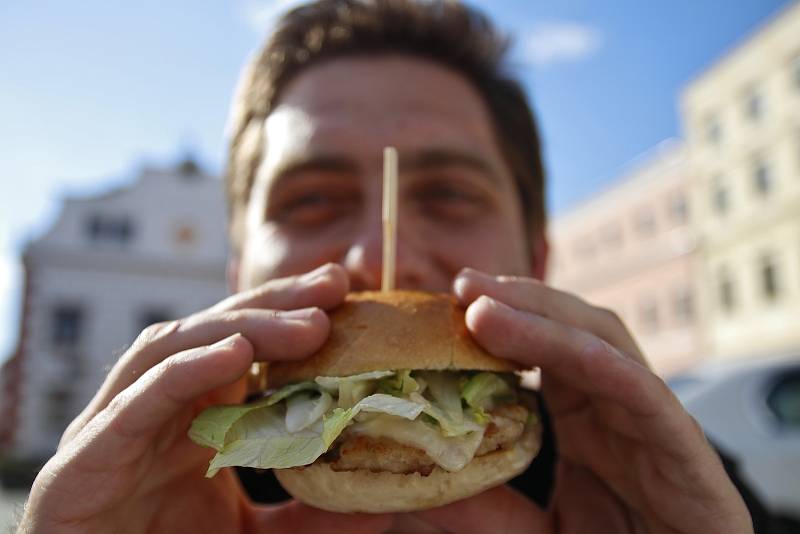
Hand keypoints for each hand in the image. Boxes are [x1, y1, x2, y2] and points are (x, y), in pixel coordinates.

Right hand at [19, 264, 391, 533]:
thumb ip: (306, 521)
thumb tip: (381, 511)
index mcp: (189, 417)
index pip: (243, 346)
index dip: (290, 314)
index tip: (346, 292)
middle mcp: (154, 407)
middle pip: (214, 333)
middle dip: (275, 303)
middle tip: (335, 283)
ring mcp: (116, 424)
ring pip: (175, 349)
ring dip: (241, 327)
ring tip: (305, 322)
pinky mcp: (87, 456)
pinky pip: (137, 402)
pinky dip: (185, 371)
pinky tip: (234, 352)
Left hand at [412, 268, 752, 533]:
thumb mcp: (532, 530)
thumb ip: (485, 507)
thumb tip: (414, 489)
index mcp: (586, 415)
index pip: (542, 348)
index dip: (499, 319)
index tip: (449, 301)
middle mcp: (616, 404)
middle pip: (570, 327)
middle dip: (518, 299)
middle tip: (464, 284)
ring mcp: (651, 418)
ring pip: (601, 343)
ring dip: (544, 317)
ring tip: (485, 306)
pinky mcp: (683, 446)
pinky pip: (641, 391)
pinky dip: (598, 361)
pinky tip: (555, 345)